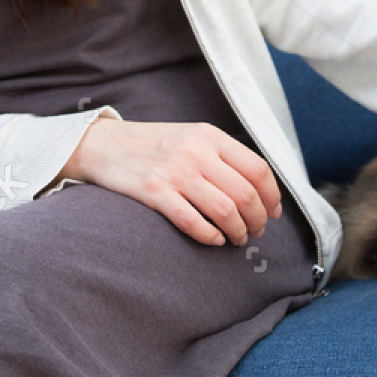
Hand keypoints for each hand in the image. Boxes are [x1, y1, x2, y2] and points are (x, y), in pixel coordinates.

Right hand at [57, 120, 282, 246]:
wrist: (103, 144)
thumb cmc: (152, 145)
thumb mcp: (191, 136)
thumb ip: (221, 154)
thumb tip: (257, 186)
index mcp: (210, 136)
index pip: (258, 169)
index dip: (272, 196)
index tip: (273, 212)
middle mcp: (196, 152)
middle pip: (246, 194)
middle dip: (257, 220)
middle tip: (256, 232)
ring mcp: (175, 172)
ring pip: (225, 211)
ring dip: (238, 232)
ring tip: (237, 239)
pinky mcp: (154, 191)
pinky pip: (192, 221)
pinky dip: (209, 236)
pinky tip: (213, 240)